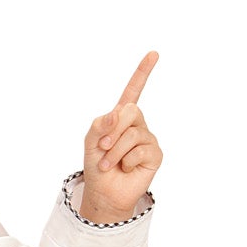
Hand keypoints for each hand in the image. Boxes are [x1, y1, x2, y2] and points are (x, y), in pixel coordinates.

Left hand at [82, 52, 162, 219]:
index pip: (133, 91)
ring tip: (109, 164)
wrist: (104, 193)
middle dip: (113, 131)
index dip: (142, 73)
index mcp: (121, 117)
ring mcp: (147, 139)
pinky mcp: (155, 155)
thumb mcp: (91, 142)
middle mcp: (137, 125)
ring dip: (114, 153)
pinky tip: (126, 169)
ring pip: (132, 135)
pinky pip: (140, 151)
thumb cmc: (97, 166)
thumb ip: (100, 124)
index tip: (153, 54)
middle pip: (131, 111)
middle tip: (103, 148)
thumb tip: (117, 114)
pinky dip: (126, 162)